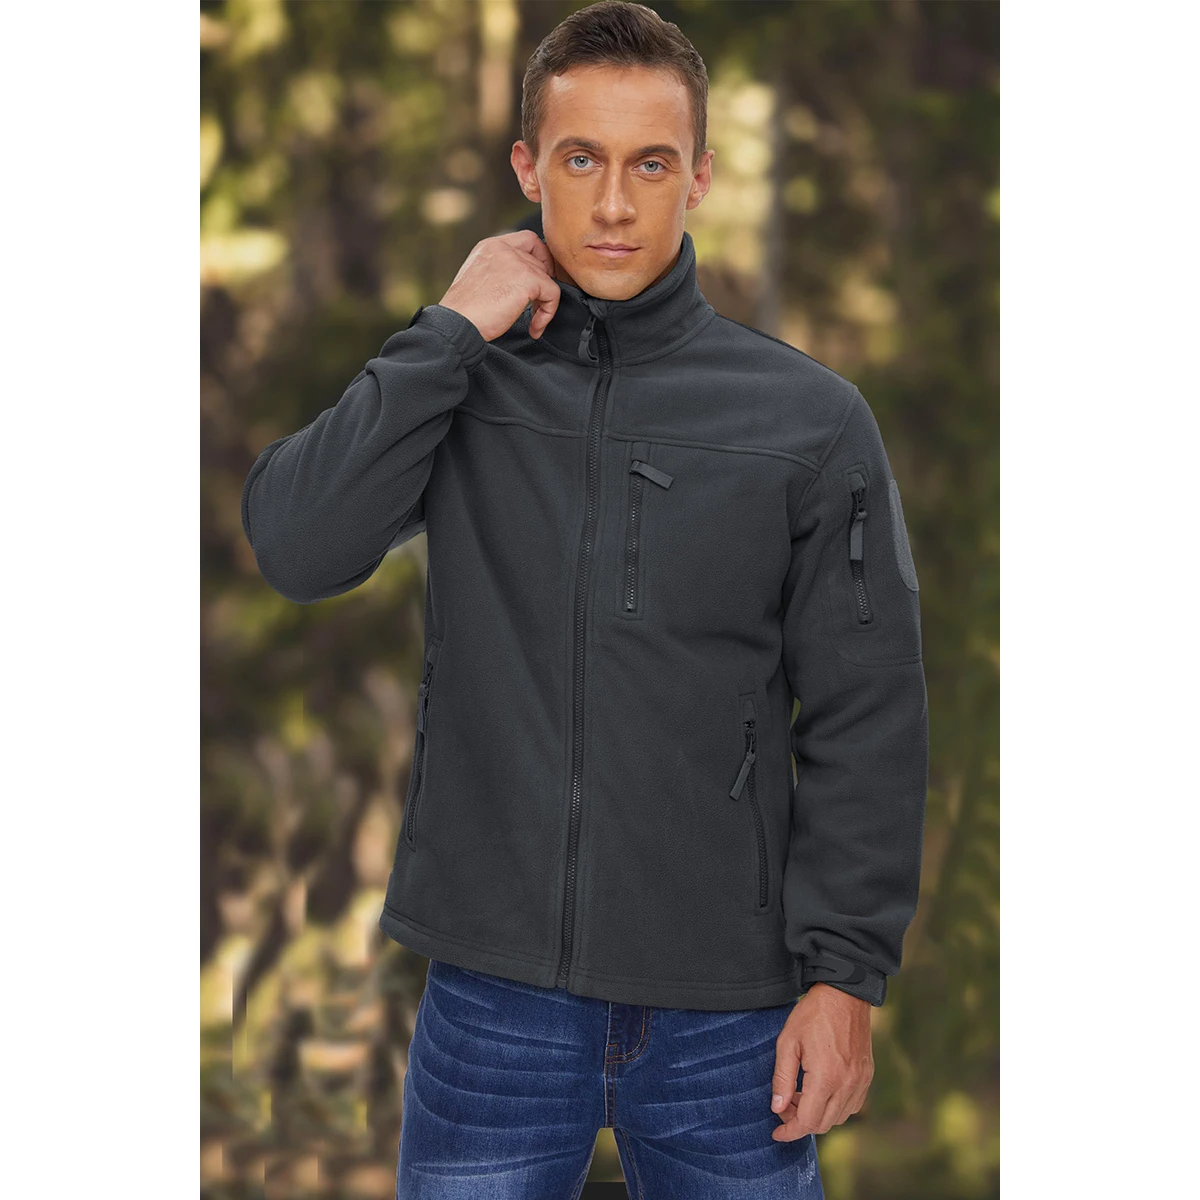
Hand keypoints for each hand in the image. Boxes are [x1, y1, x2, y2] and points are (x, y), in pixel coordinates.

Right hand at [437, 230, 561, 342]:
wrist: (457, 324)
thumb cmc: (465, 311)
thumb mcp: (480, 278)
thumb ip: (500, 270)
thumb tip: (525, 280)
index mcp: (490, 246)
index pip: (528, 239)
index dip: (540, 259)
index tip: (537, 283)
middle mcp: (503, 248)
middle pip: (541, 260)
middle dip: (542, 285)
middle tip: (534, 308)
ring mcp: (516, 262)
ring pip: (548, 278)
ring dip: (544, 304)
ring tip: (532, 323)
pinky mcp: (527, 280)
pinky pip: (553, 294)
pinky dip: (548, 313)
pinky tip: (534, 327)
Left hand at [769, 982, 873, 1141]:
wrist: (844, 994)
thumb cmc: (813, 1015)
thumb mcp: (788, 1042)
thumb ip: (782, 1079)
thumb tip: (777, 1108)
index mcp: (826, 1078)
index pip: (808, 1122)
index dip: (789, 1132)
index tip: (776, 1133)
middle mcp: (847, 1085)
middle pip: (823, 1124)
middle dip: (800, 1122)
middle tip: (784, 1105)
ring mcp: (860, 1081)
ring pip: (838, 1118)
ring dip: (817, 1115)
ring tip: (800, 1095)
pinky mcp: (867, 1075)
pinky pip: (852, 1105)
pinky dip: (835, 1108)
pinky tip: (821, 1091)